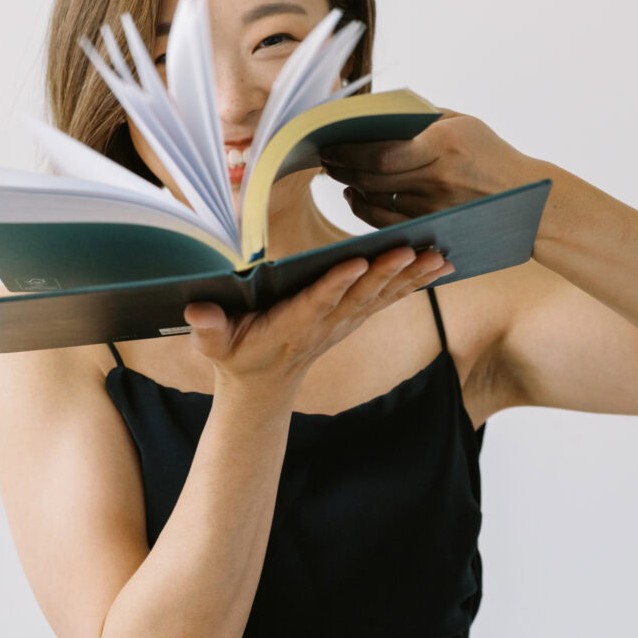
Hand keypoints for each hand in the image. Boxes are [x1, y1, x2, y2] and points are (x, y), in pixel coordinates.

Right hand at [182, 245, 453, 398]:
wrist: (263, 386)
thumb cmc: (236, 354)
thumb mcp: (215, 345)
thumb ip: (208, 328)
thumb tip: (197, 311)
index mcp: (289, 326)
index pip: (315, 303)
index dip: (336, 284)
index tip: (356, 262)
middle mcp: (323, 325)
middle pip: (357, 297)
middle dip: (384, 274)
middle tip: (410, 251)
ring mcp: (342, 323)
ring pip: (380, 297)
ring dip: (410, 277)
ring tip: (439, 256)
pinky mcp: (353, 319)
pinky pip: (388, 299)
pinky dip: (415, 282)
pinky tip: (441, 265)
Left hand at [319, 109, 538, 225]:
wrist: (527, 199)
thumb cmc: (492, 154)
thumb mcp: (465, 123)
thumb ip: (426, 116)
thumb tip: (382, 111)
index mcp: (443, 145)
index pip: (381, 152)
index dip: (348, 151)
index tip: (329, 142)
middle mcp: (436, 178)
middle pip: (372, 177)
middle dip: (341, 167)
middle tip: (324, 157)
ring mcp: (434, 207)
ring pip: (376, 199)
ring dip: (350, 186)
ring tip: (336, 174)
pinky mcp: (434, 226)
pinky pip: (387, 222)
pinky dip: (365, 210)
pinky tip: (355, 197)